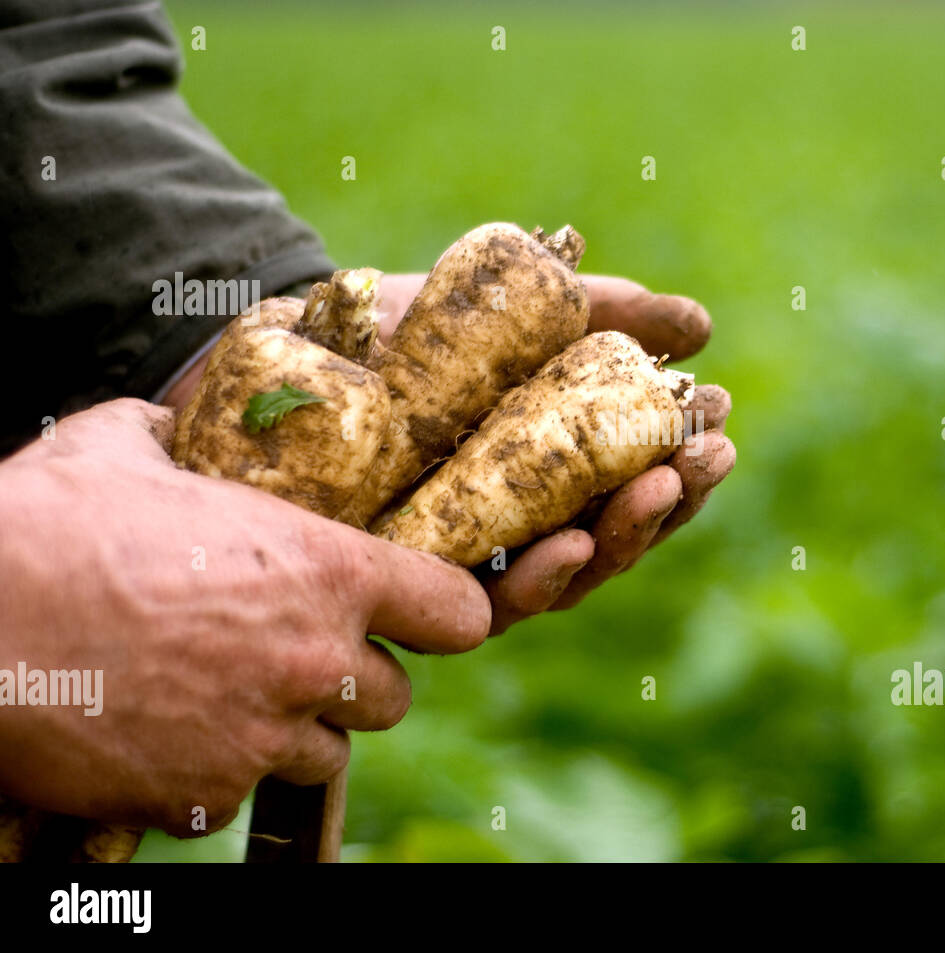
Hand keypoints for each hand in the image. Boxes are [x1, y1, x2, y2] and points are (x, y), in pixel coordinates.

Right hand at [0, 399, 488, 834]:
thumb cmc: (44, 524)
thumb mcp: (126, 447)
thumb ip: (185, 443)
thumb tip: (179, 426)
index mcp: (325, 571)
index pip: (457, 613)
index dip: (446, 614)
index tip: (429, 617)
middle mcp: (312, 663)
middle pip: (394, 699)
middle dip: (353, 681)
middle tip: (294, 656)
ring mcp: (259, 741)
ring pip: (322, 757)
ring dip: (291, 731)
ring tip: (224, 693)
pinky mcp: (200, 800)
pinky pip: (241, 796)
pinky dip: (216, 773)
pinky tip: (164, 731)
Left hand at [377, 273, 735, 634]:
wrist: (307, 341)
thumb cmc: (419, 331)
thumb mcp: (523, 312)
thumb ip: (608, 316)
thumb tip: (700, 326)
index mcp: (560, 473)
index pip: (640, 484)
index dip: (687, 457)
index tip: (719, 416)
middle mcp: (526, 527)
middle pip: (618, 537)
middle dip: (671, 500)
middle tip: (703, 457)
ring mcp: (478, 561)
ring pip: (572, 577)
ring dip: (625, 539)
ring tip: (656, 490)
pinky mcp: (423, 587)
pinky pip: (491, 604)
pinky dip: (541, 579)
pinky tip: (575, 544)